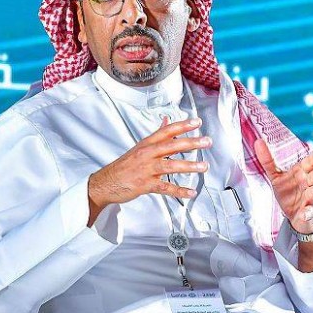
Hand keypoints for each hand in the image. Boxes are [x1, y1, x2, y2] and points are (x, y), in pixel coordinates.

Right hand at [87, 117, 210, 224]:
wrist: (106, 182)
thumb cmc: (124, 165)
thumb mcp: (140, 146)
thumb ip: (157, 134)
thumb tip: (166, 120)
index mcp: (146, 144)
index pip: (166, 131)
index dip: (182, 125)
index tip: (197, 122)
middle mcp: (147, 154)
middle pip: (171, 146)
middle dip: (190, 143)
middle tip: (206, 141)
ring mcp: (146, 170)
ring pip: (170, 166)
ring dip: (188, 166)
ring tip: (203, 166)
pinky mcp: (145, 185)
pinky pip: (165, 188)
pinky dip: (179, 191)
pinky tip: (190, 192)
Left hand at [253, 139, 312, 233]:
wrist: (295, 214)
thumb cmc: (288, 191)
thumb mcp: (276, 175)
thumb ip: (268, 160)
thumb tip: (258, 141)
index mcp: (302, 173)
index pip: (310, 163)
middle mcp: (308, 184)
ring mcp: (309, 199)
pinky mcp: (307, 213)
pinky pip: (308, 214)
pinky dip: (307, 214)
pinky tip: (305, 214)